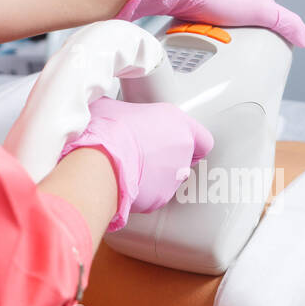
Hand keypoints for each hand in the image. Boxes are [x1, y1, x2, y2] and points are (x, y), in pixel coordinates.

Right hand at [60, 96, 212, 231]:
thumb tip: (112, 113)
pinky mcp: (160, 198)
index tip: (179, 144)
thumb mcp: (113, 107)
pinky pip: (154, 195)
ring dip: (155, 176)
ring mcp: (174, 176)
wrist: (100, 161)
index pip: (203, 139)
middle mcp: (182, 149)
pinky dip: (143, 192)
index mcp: (177, 122)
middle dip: (167, 159)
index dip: (193, 144)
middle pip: (184, 159)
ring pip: (170, 179)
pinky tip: (125, 183)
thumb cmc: (107, 131)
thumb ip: (124, 111)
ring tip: (130, 169)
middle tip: (144, 155)